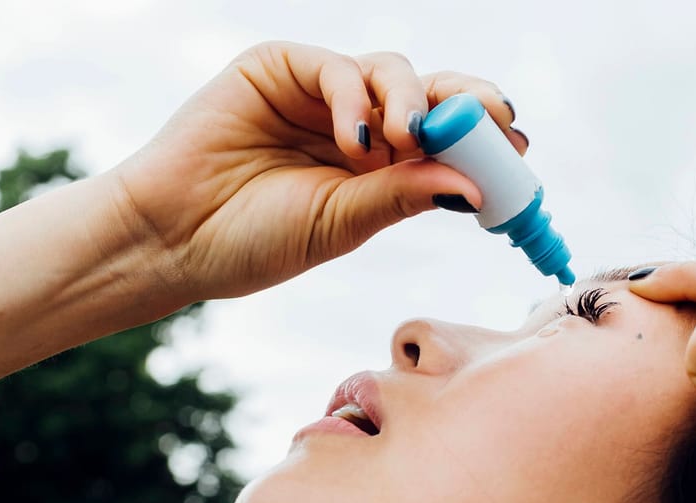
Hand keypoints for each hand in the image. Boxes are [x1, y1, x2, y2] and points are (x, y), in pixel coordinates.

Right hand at [107, 40, 521, 307]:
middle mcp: (357, 124)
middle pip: (432, 94)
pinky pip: (338, 67)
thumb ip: (403, 196)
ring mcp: (320, 94)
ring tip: (400, 144)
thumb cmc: (253, 242)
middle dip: (468, 105)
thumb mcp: (344, 225)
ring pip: (393, 73)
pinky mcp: (280, 68)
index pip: (446, 138)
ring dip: (411, 104)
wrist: (174, 239)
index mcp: (379, 167)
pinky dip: (356, 97)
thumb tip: (474, 185)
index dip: (485, 136)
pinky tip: (356, 140)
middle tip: (495, 121)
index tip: (520, 147)